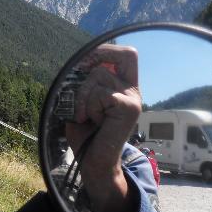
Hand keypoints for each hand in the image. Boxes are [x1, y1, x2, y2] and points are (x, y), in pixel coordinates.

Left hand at [64, 44, 141, 211]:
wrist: (93, 162)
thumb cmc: (85, 133)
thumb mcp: (82, 101)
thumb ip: (85, 82)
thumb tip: (79, 61)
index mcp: (124, 88)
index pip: (126, 54)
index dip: (106, 50)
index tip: (85, 60)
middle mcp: (132, 91)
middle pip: (116, 56)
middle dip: (93, 64)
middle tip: (81, 86)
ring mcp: (133, 99)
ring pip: (99, 75)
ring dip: (83, 94)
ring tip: (86, 115)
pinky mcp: (129, 108)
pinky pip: (100, 93)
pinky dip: (87, 105)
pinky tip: (90, 120)